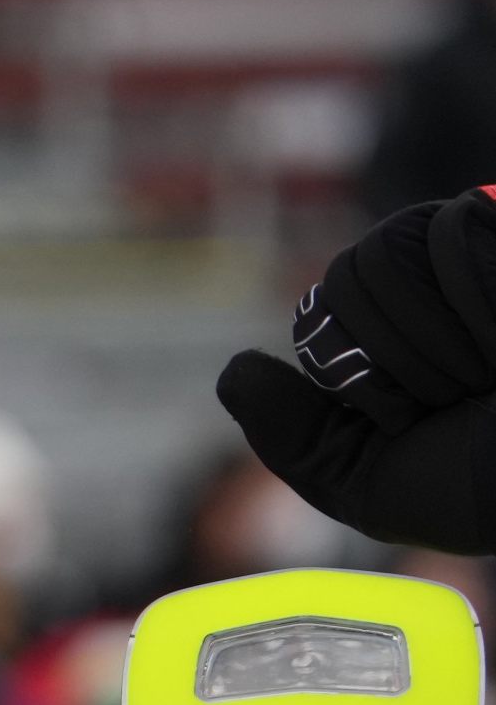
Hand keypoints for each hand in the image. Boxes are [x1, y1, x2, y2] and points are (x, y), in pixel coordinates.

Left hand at [219, 188, 495, 552]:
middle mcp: (413, 298)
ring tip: (489, 367)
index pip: (317, 327)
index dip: (354, 382)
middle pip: (337, 293)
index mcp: (378, 353)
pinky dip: (468, 296)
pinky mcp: (488, 220)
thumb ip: (291, 438)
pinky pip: (438, 235)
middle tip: (459, 394)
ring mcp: (456, 255)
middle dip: (390, 362)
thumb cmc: (484, 485)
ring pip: (376, 266)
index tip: (411, 418)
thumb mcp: (365, 483)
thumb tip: (233, 368)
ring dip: (431, 338)